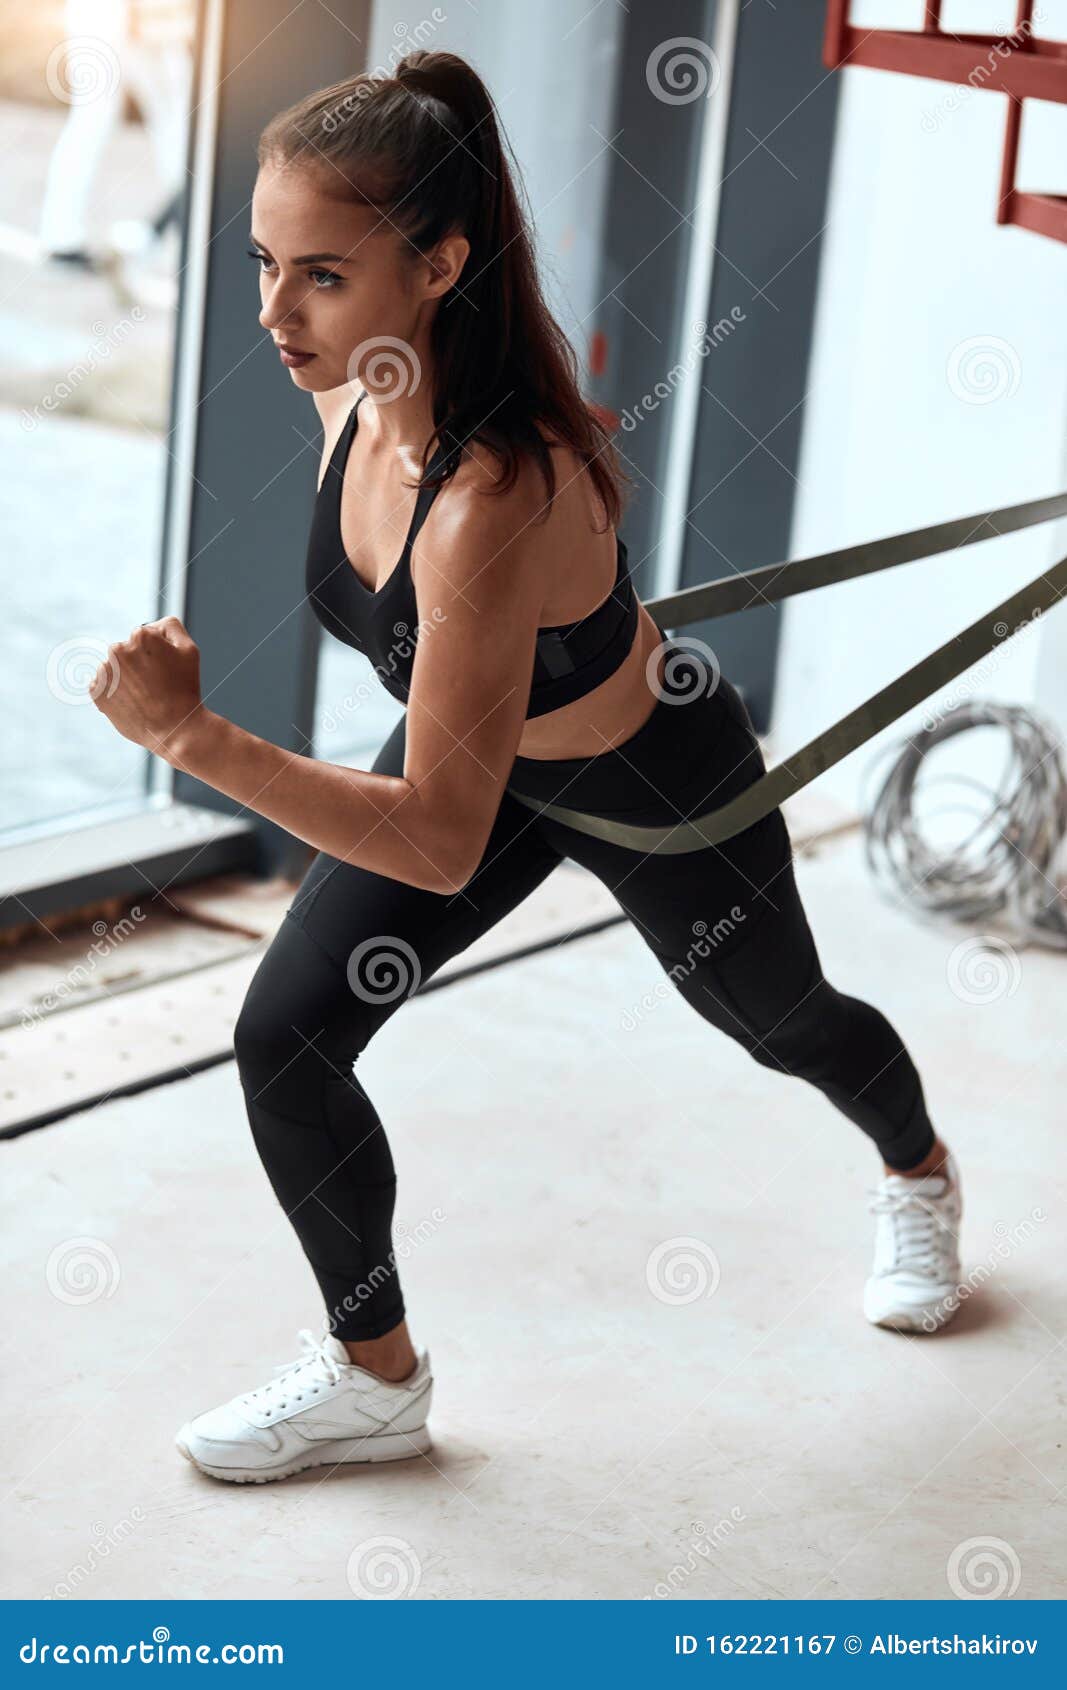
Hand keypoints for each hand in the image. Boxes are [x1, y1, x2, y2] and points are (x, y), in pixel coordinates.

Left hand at [90, 615, 206, 760]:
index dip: (157, 654)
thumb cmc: (185, 689)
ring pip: (115, 669)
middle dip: (139, 665)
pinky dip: (114, 692)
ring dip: (126, 679)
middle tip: (156, 685)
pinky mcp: (95, 691)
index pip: (144, 637)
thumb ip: (170, 626)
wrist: (174, 729)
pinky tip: (131, 702)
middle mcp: (117, 649)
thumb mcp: (189, 650)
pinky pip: (103, 684)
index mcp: (140, 635)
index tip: (165, 671)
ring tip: (144, 697)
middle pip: (127, 652)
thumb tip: (151, 624)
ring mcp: (104, 671)